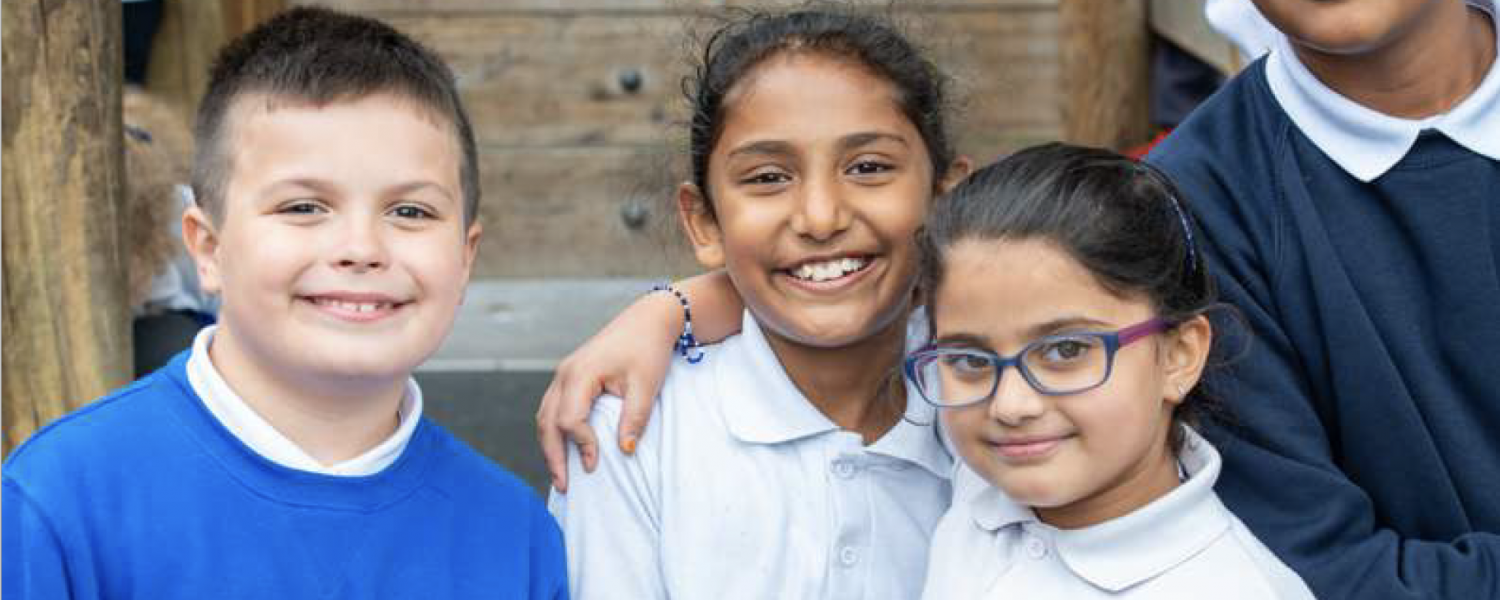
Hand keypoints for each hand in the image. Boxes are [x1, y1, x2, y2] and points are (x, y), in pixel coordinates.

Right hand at [537, 291, 679, 491]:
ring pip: (545, 415)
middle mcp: (565, 374)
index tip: (596, 463)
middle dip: (553, 456)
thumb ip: (634, 418)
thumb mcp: (646, 385)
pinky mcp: (570, 376)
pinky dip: (554, 431)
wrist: (648, 319)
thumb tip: (624, 451)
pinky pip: (553, 408)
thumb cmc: (648, 349)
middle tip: (563, 487)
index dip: (581, 444)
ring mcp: (564, 374)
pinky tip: (564, 450)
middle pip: (547, 421)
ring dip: (550, 446)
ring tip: (560, 475)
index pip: (570, 419)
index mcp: (581, 373)